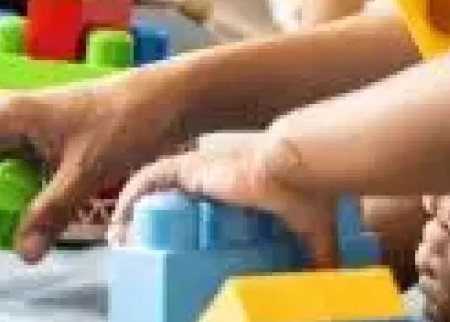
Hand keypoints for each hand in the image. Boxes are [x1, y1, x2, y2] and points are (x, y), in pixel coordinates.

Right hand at [0, 75, 192, 262]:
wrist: (173, 96)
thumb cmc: (130, 119)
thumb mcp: (88, 170)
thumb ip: (52, 210)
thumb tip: (23, 253)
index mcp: (10, 115)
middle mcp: (13, 118)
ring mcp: (33, 129)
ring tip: (5, 231)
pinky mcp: (53, 140)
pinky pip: (19, 170)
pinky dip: (18, 195)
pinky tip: (37, 217)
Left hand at [110, 134, 343, 267]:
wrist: (301, 172)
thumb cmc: (310, 196)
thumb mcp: (313, 233)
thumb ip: (317, 257)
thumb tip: (331, 281)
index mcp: (237, 190)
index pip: (201, 205)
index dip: (181, 225)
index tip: (166, 249)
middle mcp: (213, 177)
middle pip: (171, 199)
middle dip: (148, 221)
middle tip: (133, 248)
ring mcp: (199, 170)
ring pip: (154, 189)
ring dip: (132, 211)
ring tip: (118, 239)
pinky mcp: (189, 167)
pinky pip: (149, 179)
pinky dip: (131, 198)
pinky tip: (119, 222)